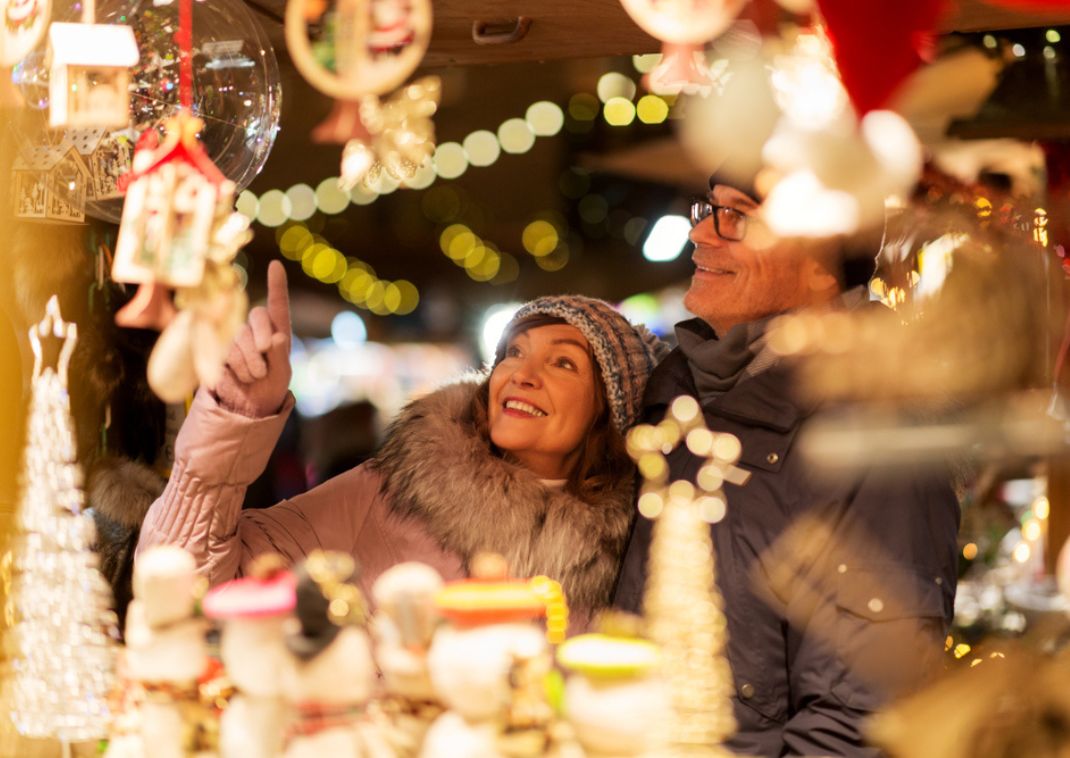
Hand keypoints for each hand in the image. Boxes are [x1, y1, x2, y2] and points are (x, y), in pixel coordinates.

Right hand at [211, 260, 292, 417]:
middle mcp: (256, 330)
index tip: (275, 265)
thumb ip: (280, 356)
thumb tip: (277, 338)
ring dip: (250, 361)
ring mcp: (235, 338)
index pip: (278, 305)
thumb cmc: (271, 387)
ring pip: (240, 336)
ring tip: (255, 376)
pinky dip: (237, 367)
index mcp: (277, 331)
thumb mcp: (282, 374)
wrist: (247, 406)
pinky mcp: (218, 350)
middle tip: (265, 362)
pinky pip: (226, 351)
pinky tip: (240, 378)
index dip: (277, 285)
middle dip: (262, 338)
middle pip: (257, 316)